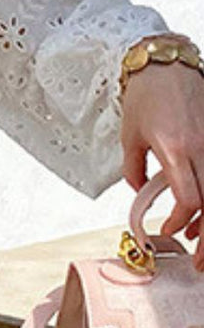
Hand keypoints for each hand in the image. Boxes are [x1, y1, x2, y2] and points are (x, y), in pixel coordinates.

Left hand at [121, 62, 203, 269]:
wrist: (166, 65)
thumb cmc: (146, 98)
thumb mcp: (130, 136)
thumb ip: (134, 170)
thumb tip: (140, 193)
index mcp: (176, 149)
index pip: (190, 199)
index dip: (179, 222)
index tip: (165, 231)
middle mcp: (202, 149)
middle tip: (199, 262)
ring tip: (201, 245)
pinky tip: (203, 216)